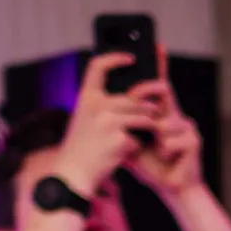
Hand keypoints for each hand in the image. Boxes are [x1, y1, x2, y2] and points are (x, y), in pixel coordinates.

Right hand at [57, 52, 162, 196]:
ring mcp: (108, 122)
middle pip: (133, 98)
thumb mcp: (84, 119)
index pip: (98, 66)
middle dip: (149, 106)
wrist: (72, 173)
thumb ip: (101, 105)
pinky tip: (131, 151)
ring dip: (151, 124)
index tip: (131, 58)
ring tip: (152, 130)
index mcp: (86, 97)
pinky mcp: (120, 140)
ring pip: (143, 116)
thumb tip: (130, 97)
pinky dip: (139, 145)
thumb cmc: (81, 147)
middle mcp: (96, 105)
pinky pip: (140, 137)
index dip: (115, 58)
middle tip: (158, 111)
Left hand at [126, 87, 204, 197]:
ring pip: (163, 123)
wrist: (172, 188)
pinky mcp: (194, 141)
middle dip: (146, 95)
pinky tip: (167, 158)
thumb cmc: (152, 167)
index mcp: (163, 115)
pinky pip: (171, 141)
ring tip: (159, 151)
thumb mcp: (132, 146)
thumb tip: (100, 116)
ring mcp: (187, 127)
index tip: (128, 95)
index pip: (157, 88)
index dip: (143, 87)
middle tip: (133, 108)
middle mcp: (177, 116)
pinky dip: (165, 151)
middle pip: (165, 88)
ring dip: (156, 139)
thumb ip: (123, 130)